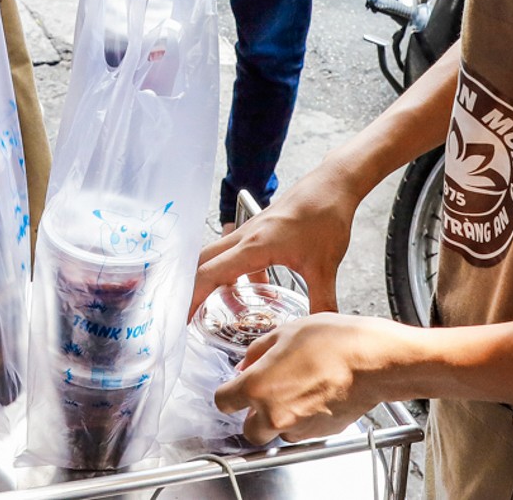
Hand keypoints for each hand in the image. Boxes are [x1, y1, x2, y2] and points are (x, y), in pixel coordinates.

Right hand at [193, 168, 359, 313]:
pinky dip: (234, 272)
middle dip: (189, 289)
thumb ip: (321, 303)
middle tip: (186, 315)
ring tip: (215, 307)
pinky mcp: (258, 230)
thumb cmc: (326, 216)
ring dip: (211, 279)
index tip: (180, 318)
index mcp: (255, 246)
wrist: (332, 184)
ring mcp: (249, 231)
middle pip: (201, 262)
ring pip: (216, 256)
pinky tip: (253, 287)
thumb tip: (318, 329)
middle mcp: (245, 237)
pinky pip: (234, 253)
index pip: (210, 273)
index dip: (191, 297)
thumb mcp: (325, 266)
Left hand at [215, 315, 417, 444]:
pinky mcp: (320, 433)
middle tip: (264, 394)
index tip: (233, 388)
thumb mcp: (285, 332)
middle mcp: (274, 414)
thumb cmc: (332, 341)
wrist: (372, 360)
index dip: (228, 393)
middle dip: (252, 415)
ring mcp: (299, 427)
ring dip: (278, 418)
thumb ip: (257, 352)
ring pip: (276, 433)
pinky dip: (302, 419)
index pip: (223, 402)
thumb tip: (246, 365)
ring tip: (295, 389)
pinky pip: (302, 432)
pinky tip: (314, 395)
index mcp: (257, 388)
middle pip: (249, 430)